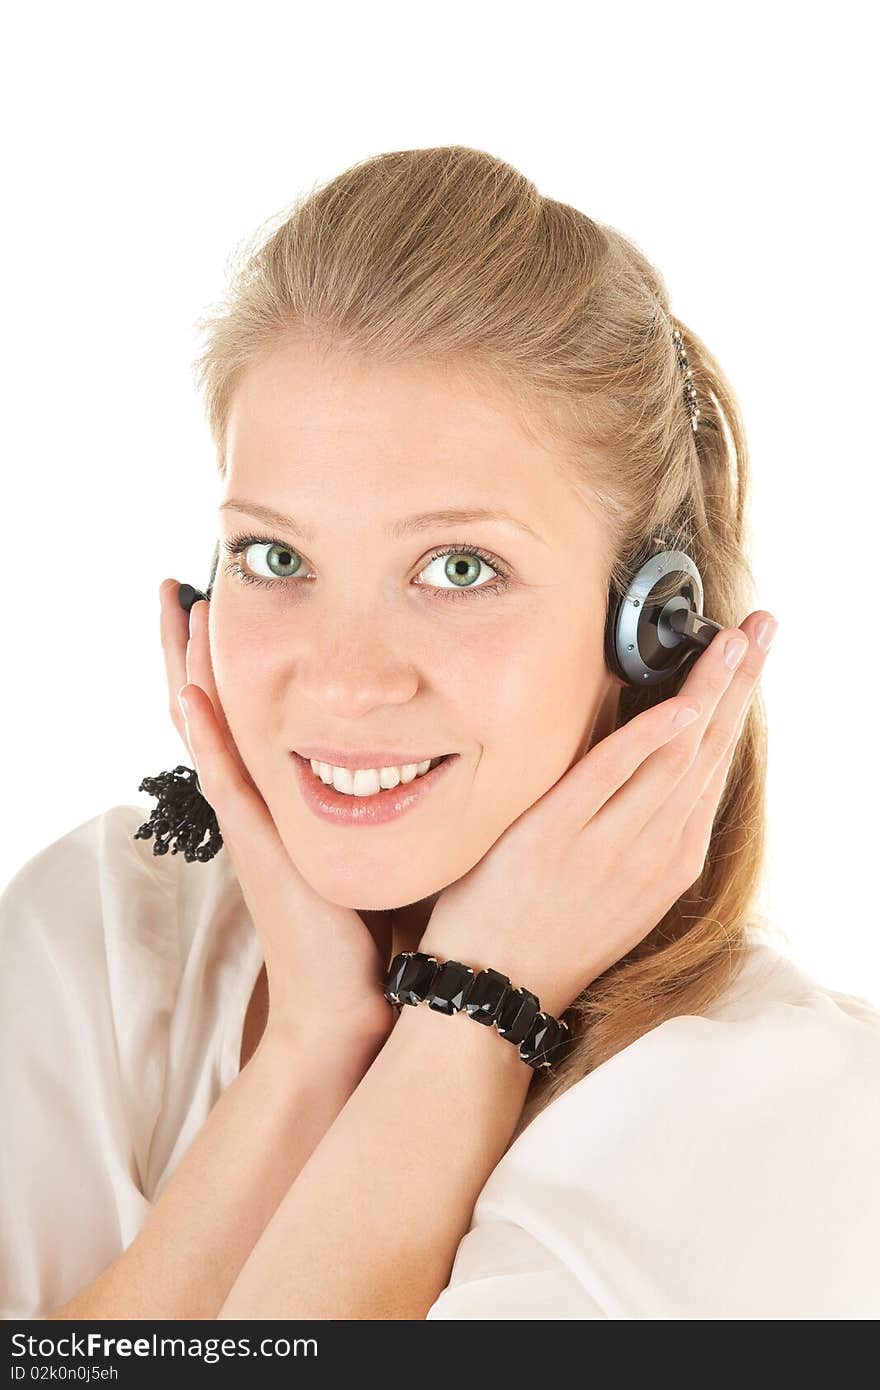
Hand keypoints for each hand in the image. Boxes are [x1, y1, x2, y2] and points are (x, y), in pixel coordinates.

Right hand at [158, 579, 394, 1046]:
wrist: (347, 1005)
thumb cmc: (365, 930)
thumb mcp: (370, 846)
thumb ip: (382, 797)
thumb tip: (426, 749)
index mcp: (276, 800)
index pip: (240, 713)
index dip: (224, 660)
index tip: (220, 600)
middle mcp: (253, 804)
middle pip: (206, 711)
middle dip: (190, 649)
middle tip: (176, 585)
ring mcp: (250, 826)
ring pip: (207, 734)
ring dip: (190, 672)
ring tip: (183, 612)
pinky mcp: (259, 850)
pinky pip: (227, 784)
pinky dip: (209, 739)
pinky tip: (196, 695)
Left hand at [419, 612, 776, 1019]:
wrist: (493, 993)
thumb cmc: (545, 937)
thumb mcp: (616, 892)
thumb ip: (638, 833)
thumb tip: (651, 771)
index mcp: (669, 862)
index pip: (714, 767)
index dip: (738, 708)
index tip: (753, 660)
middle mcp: (652, 853)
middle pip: (709, 750)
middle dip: (740, 683)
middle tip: (763, 626)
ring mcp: (607, 847)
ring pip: (675, 755)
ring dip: (711, 690)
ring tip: (735, 639)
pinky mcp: (554, 839)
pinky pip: (610, 775)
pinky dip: (650, 737)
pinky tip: (681, 701)